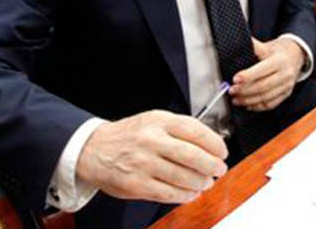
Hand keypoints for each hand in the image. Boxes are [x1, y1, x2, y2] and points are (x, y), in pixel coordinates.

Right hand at [75, 111, 227, 203]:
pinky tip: (190, 192)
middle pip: (193, 156)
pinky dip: (185, 195)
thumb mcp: (153, 121)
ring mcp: (143, 163)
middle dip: (212, 166)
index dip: (215, 143)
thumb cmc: (129, 136)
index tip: (222, 151)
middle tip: (219, 169)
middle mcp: (151, 140)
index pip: (195, 130)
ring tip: (206, 182)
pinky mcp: (137, 185)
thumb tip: (211, 145)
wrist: (93, 150)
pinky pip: (169, 193)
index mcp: (158, 121)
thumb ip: (180, 130)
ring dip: (201, 182)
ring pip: (183, 177)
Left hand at [229, 37, 304, 111]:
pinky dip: (257, 106)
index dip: (248, 76)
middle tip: (232, 90)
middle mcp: (285, 74)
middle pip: (263, 86)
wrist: (296, 55)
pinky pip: (271, 104)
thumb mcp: (267, 45)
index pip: (262, 70)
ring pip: (266, 98)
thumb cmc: (279, 51)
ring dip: (249, 100)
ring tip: (236, 99)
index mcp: (280, 61)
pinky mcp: (286, 94)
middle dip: (245, 90)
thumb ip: (253, 46)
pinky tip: (247, 105)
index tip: (235, 79)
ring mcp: (286, 86)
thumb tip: (238, 44)